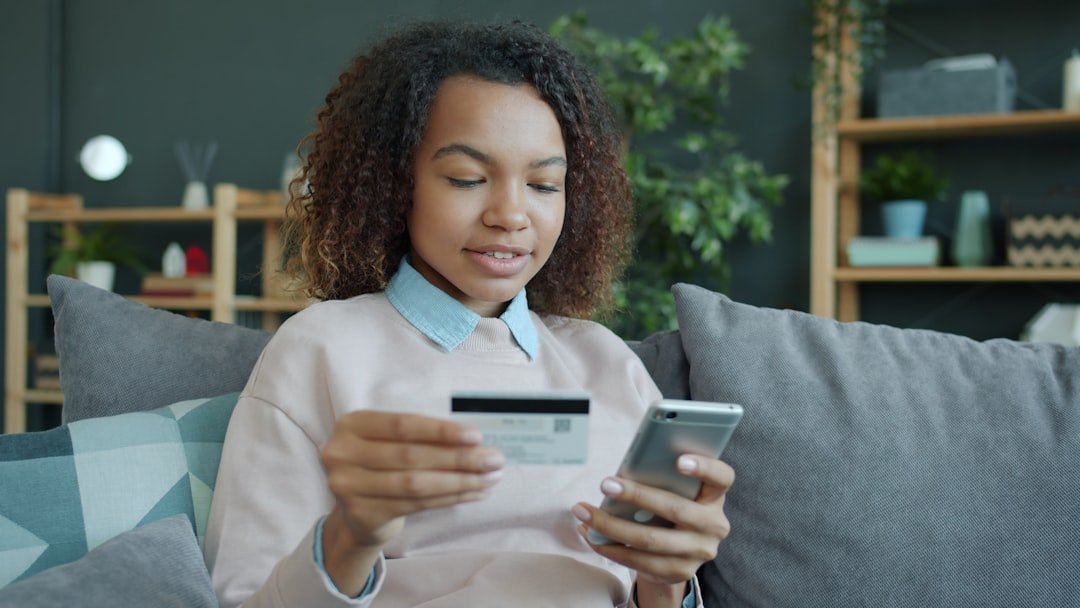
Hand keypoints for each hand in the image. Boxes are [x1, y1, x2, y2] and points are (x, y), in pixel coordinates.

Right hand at [321, 410, 504, 550]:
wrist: (359, 512)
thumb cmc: (384, 465)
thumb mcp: (393, 442)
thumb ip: (423, 438)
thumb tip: (475, 441)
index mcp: (352, 424)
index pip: (403, 425)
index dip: (440, 431)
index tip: (476, 436)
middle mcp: (342, 453)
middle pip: (411, 455)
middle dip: (458, 458)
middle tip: (493, 459)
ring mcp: (348, 487)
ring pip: (416, 483)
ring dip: (460, 481)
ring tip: (490, 478)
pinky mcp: (361, 514)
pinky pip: (415, 505)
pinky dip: (449, 498)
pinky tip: (473, 493)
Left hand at [572, 455, 733, 591]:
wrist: (679, 553)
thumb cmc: (671, 507)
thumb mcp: (676, 491)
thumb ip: (663, 479)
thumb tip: (622, 473)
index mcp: (715, 496)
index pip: (722, 477)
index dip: (704, 467)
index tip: (679, 460)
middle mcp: (714, 525)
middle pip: (675, 508)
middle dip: (636, 496)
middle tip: (605, 484)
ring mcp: (700, 551)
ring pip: (651, 539)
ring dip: (611, 525)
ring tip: (584, 512)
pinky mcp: (680, 571)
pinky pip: (640, 561)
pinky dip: (610, 547)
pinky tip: (591, 535)